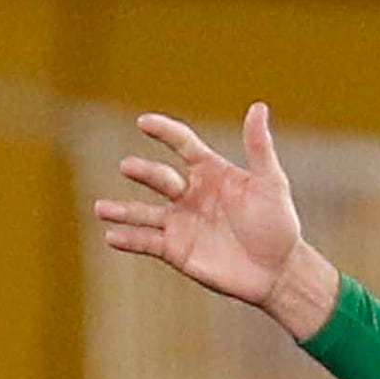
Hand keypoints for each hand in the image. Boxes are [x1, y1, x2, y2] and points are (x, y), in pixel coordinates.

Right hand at [93, 103, 339, 340]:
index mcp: (211, 172)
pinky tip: (110, 236)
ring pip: (144, 212)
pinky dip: (128, 239)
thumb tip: (258, 107)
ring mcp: (181, 222)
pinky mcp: (177, 250)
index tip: (145, 122)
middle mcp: (190, 194)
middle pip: (160, 177)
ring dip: (122, 210)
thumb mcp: (272, 183)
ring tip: (100, 209)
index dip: (165, 132)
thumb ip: (259, 148)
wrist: (279, 271)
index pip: (182, 144)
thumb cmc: (279, 224)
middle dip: (144, 172)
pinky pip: (147, 242)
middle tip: (128, 166)